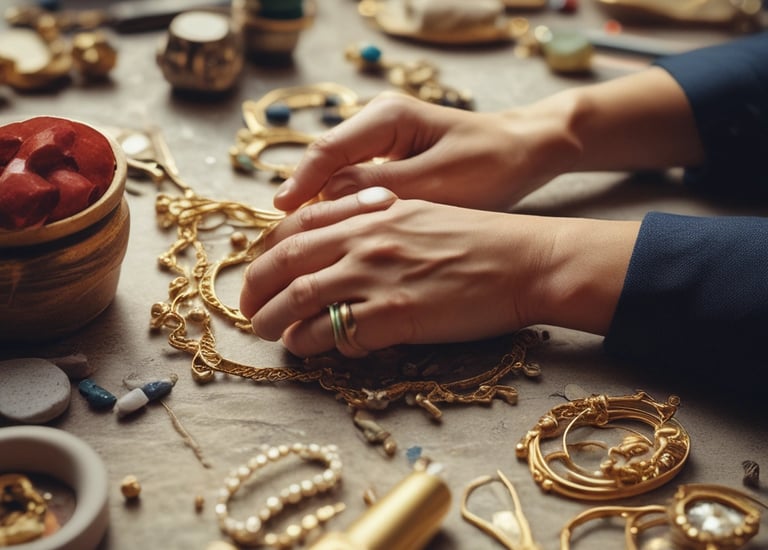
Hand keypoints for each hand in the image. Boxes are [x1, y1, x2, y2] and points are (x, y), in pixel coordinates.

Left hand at [240, 187, 550, 356]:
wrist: (523, 261)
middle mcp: (364, 239)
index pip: (298, 226)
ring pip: (298, 298)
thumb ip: (374, 221)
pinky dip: (311, 342)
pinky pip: (333, 333)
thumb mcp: (418, 213)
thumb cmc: (478, 238)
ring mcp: (376, 277)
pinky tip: (308, 348)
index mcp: (370, 212)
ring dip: (271, 320)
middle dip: (255, 286)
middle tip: (248, 308)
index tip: (261, 268)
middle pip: (284, 261)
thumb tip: (338, 243)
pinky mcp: (392, 316)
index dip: (269, 249)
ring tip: (265, 332)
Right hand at [273, 91, 582, 212]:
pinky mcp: (393, 160)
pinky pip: (357, 184)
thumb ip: (381, 190)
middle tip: (283, 239)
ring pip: (339, 175)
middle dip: (304, 198)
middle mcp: (378, 123)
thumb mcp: (437, 182)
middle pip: (325, 162)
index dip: (301, 182)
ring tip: (303, 244)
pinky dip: (346, 208)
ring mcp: (384, 140)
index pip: (328, 149)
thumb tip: (325, 204)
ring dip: (323, 207)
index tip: (281, 212)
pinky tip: (339, 236)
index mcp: (387, 117)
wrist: (525, 152)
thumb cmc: (490, 165)